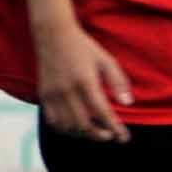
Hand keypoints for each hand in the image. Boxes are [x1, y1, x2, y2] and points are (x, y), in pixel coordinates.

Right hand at [36, 23, 133, 141]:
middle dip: (100, 135)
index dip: (115, 128)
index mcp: (85, 81)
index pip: (102, 112)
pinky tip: (77, 128)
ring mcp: (53, 94)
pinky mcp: (44, 95)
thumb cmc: (84, 48)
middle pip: (84, 124)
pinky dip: (66, 129)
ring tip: (96, 132)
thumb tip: (128, 103)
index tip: (124, 137)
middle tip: (111, 136)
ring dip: (84, 134)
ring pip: (68, 126)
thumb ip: (118, 82)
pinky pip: (53, 121)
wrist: (53, 35)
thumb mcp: (106, 60)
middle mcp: (67, 90)